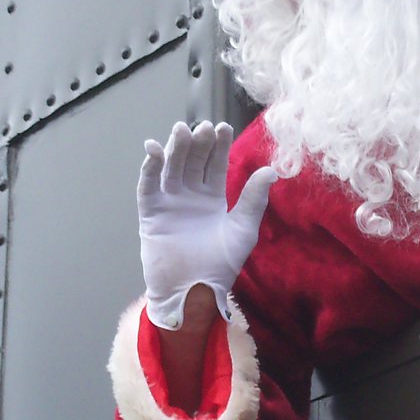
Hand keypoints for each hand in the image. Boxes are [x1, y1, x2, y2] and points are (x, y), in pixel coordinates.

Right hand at [138, 121, 279, 328]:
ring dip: (174, 149)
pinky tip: (154, 150)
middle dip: (197, 143)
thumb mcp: (243, 230)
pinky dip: (149, 168)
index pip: (215, 165)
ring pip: (170, 168)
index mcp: (212, 198)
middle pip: (192, 161)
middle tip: (203, 127)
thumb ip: (253, 200)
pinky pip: (148, 187)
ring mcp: (169, 203)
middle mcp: (190, 196)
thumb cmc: (221, 266)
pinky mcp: (151, 214)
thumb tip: (271, 170)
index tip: (224, 127)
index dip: (218, 146)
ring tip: (181, 131)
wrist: (194, 292)